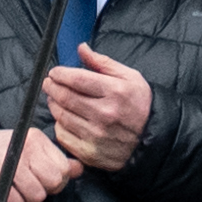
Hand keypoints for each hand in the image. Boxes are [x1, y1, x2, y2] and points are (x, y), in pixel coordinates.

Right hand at [0, 120, 87, 201]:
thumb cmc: (4, 150)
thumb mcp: (32, 148)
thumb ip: (56, 159)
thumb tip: (79, 169)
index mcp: (37, 140)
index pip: (63, 169)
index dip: (57, 181)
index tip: (45, 180)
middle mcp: (25, 149)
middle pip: (52, 183)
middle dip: (44, 191)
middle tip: (31, 186)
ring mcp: (9, 164)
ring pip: (36, 196)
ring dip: (27, 199)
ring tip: (17, 189)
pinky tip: (7, 193)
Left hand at [38, 45, 154, 171]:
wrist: (152, 138)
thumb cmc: (140, 105)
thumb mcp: (130, 77)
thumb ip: (103, 62)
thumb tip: (81, 48)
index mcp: (115, 92)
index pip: (77, 79)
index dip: (60, 74)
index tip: (54, 72)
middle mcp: (105, 115)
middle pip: (65, 97)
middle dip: (52, 87)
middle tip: (49, 83)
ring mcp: (96, 136)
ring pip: (61, 116)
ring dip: (53, 104)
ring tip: (54, 98)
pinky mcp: (90, 153)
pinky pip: (63, 136)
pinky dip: (59, 124)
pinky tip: (63, 118)